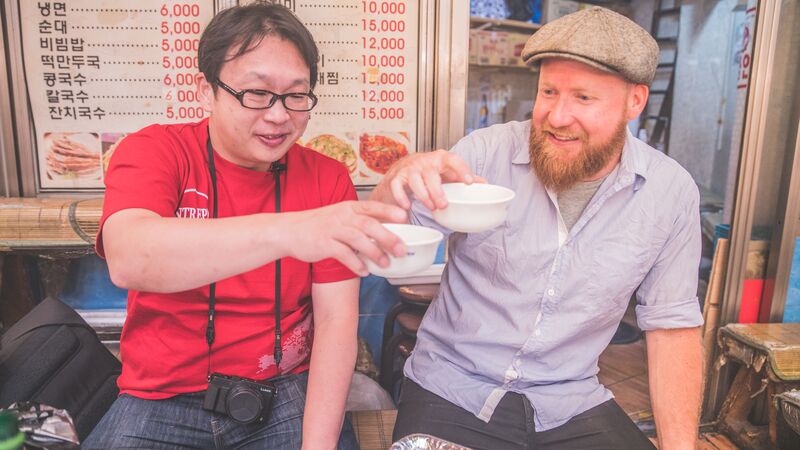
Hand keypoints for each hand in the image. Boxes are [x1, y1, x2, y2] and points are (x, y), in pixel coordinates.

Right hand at [280, 200, 407, 275]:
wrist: (289, 231)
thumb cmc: (318, 225)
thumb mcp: (340, 216)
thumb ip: (360, 222)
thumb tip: (386, 233)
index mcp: (349, 208)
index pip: (372, 206)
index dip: (389, 211)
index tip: (404, 216)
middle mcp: (342, 216)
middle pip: (369, 224)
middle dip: (387, 237)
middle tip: (401, 249)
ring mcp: (332, 229)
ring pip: (358, 239)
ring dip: (374, 252)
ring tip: (385, 263)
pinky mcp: (324, 244)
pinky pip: (343, 254)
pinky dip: (356, 264)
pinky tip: (365, 271)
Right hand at [378, 150, 482, 209]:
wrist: (404, 167)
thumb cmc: (430, 171)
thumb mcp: (447, 172)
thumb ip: (463, 177)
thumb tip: (484, 184)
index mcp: (441, 158)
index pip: (453, 159)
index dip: (462, 169)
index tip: (469, 182)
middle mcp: (424, 161)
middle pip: (431, 174)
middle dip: (437, 191)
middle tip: (444, 205)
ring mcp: (409, 168)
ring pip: (415, 180)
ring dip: (423, 196)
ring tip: (431, 207)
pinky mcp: (397, 177)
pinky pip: (397, 186)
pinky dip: (401, 197)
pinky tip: (408, 207)